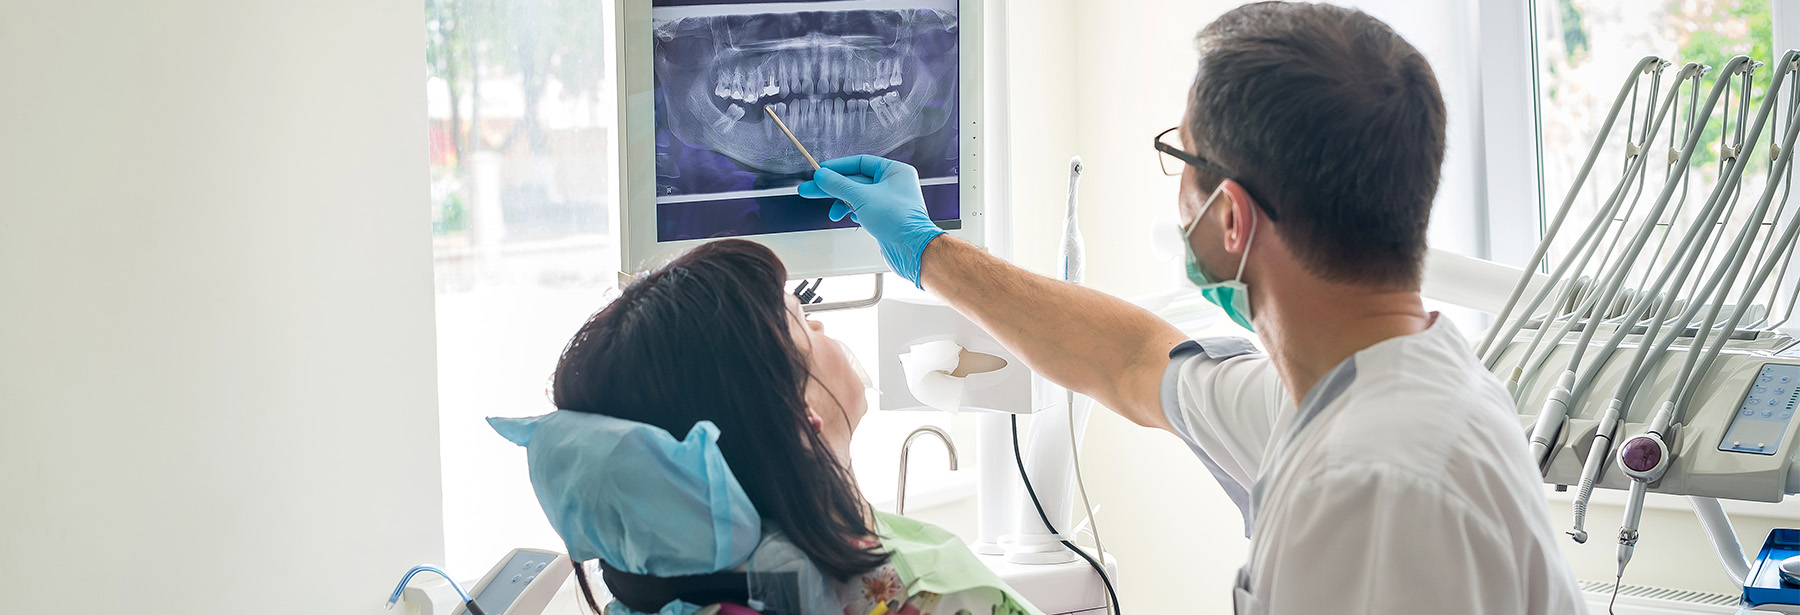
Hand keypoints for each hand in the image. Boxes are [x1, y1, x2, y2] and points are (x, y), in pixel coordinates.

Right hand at [797, 155, 945, 287]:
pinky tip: (849, 217)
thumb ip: (838, 185)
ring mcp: (890, 203)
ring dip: (842, 204)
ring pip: (858, 197)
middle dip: (833, 187)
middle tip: (812, 188)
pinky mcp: (885, 218)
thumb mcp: (862, 197)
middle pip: (856, 181)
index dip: (839, 167)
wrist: (911, 250)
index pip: (861, 162)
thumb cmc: (900, 221)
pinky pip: (863, 210)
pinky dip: (853, 213)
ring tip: (832, 213)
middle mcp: (894, 185)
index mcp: (895, 172)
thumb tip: (822, 176)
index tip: (822, 171)